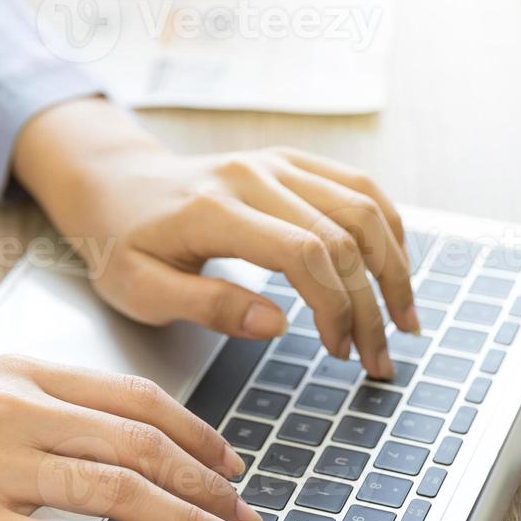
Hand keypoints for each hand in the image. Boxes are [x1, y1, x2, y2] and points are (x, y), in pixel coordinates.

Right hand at [0, 356, 261, 520]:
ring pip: (117, 491)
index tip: (230, 463)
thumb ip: (36, 408)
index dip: (195, 432)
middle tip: (245, 514)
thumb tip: (109, 441)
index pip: (132, 399)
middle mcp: (13, 410)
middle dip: (208, 482)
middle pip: (140, 444)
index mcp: (18, 373)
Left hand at [14, 100, 418, 380]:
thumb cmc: (122, 244)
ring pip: (363, 206)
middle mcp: (254, 175)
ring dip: (394, 266)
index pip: (302, 253)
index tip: (340, 354)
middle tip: (378, 359)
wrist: (115, 186)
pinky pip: (358, 187)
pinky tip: (396, 270)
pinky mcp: (291, 162)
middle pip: (342, 234)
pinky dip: (388, 228)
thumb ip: (207, 306)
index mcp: (214, 209)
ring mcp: (277, 163)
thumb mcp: (142, 290)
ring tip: (405, 319)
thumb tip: (276, 326)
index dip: (334, 307)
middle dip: (371, 303)